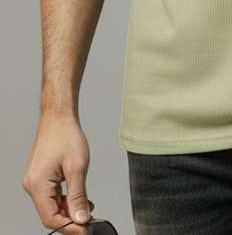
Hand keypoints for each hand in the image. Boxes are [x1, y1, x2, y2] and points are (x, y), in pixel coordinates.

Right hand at [22, 112, 94, 231]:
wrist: (59, 116)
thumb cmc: (66, 135)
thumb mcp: (77, 168)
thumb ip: (78, 196)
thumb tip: (81, 218)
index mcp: (37, 185)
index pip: (51, 218)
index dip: (70, 227)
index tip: (86, 229)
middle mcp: (32, 185)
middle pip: (50, 214)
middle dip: (70, 219)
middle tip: (89, 220)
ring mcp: (35, 180)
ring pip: (52, 205)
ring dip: (69, 209)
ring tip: (87, 208)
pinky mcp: (40, 176)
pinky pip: (52, 195)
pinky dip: (65, 199)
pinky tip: (79, 198)